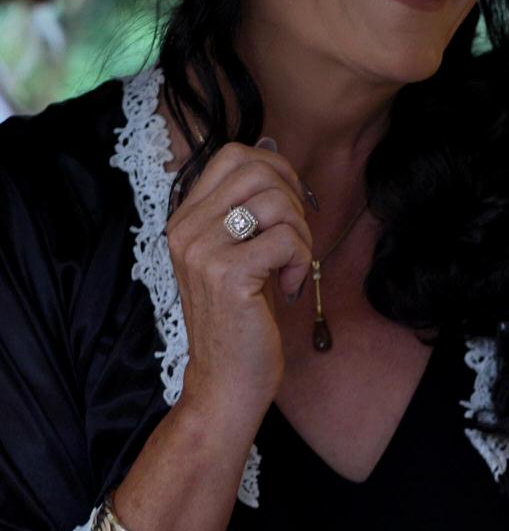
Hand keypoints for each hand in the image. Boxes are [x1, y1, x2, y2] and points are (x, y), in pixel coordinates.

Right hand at [167, 141, 312, 413]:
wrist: (226, 379)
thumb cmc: (243, 316)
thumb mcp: (241, 250)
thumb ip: (248, 206)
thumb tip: (276, 152)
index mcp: (184, 218)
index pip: (233, 154)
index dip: (276, 169)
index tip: (292, 205)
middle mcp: (184, 228)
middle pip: (257, 169)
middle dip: (293, 199)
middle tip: (296, 238)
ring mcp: (201, 250)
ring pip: (276, 202)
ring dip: (301, 235)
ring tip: (291, 267)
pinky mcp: (226, 274)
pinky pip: (286, 239)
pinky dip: (302, 262)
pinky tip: (289, 288)